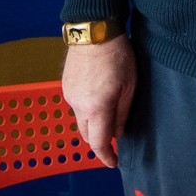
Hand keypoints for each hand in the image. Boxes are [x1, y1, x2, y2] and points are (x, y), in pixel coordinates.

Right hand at [61, 34, 135, 168]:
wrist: (94, 32)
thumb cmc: (117, 57)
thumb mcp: (129, 86)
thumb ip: (123, 113)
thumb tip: (119, 133)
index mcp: (96, 109)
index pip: (99, 142)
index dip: (106, 156)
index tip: (113, 163)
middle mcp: (78, 106)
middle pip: (87, 135)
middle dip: (99, 142)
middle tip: (113, 142)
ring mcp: (69, 96)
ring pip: (80, 121)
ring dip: (93, 125)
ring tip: (108, 118)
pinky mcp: (65, 87)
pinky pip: (76, 107)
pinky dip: (87, 111)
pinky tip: (98, 100)